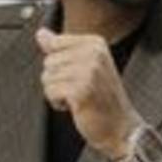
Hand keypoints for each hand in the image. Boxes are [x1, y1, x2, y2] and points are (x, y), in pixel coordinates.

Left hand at [36, 28, 140, 158]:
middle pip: (49, 61)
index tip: (79, 74)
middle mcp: (93, 54)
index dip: (60, 63)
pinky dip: (58, 103)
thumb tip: (42, 34)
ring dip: (58, 92)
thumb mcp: (85, 66)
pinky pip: (50, 92)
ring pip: (47, 77)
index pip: (55, 43)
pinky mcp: (80, 90)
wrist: (120, 127)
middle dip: (58, 79)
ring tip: (79, 98)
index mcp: (96, 43)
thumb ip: (61, 48)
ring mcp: (88, 71)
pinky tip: (76, 106)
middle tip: (80, 89)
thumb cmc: (103, 100)